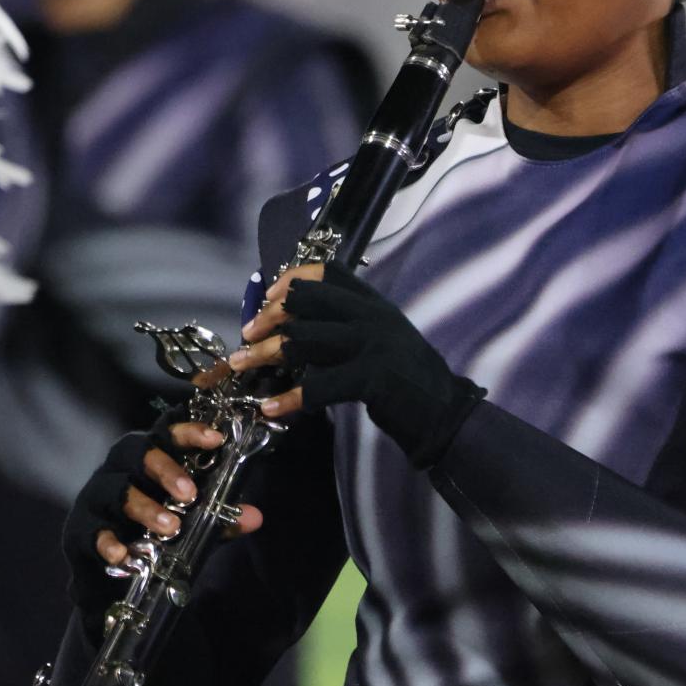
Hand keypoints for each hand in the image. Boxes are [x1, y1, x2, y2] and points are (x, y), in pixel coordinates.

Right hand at [61, 406, 261, 626]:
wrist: (114, 576)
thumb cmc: (155, 532)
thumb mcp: (193, 525)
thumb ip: (220, 518)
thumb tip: (255, 517)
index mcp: (150, 457)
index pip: (167, 432)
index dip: (189, 431)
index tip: (216, 439)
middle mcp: (120, 468)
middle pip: (137, 450)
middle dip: (165, 468)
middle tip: (190, 493)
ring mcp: (97, 496)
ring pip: (117, 489)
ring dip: (146, 507)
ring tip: (171, 527)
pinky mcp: (80, 528)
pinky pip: (92, 530)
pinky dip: (109, 542)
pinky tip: (124, 556)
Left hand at [234, 262, 483, 468]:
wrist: (445, 413)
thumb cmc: (407, 381)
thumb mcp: (382, 339)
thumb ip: (349, 326)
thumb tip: (296, 327)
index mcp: (374, 304)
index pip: (328, 272)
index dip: (292, 279)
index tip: (268, 297)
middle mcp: (373, 316)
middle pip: (307, 300)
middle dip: (269, 315)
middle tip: (247, 335)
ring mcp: (373, 344)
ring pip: (302, 340)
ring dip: (263, 354)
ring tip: (240, 365)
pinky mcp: (371, 377)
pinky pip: (317, 385)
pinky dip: (289, 399)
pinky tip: (271, 408)